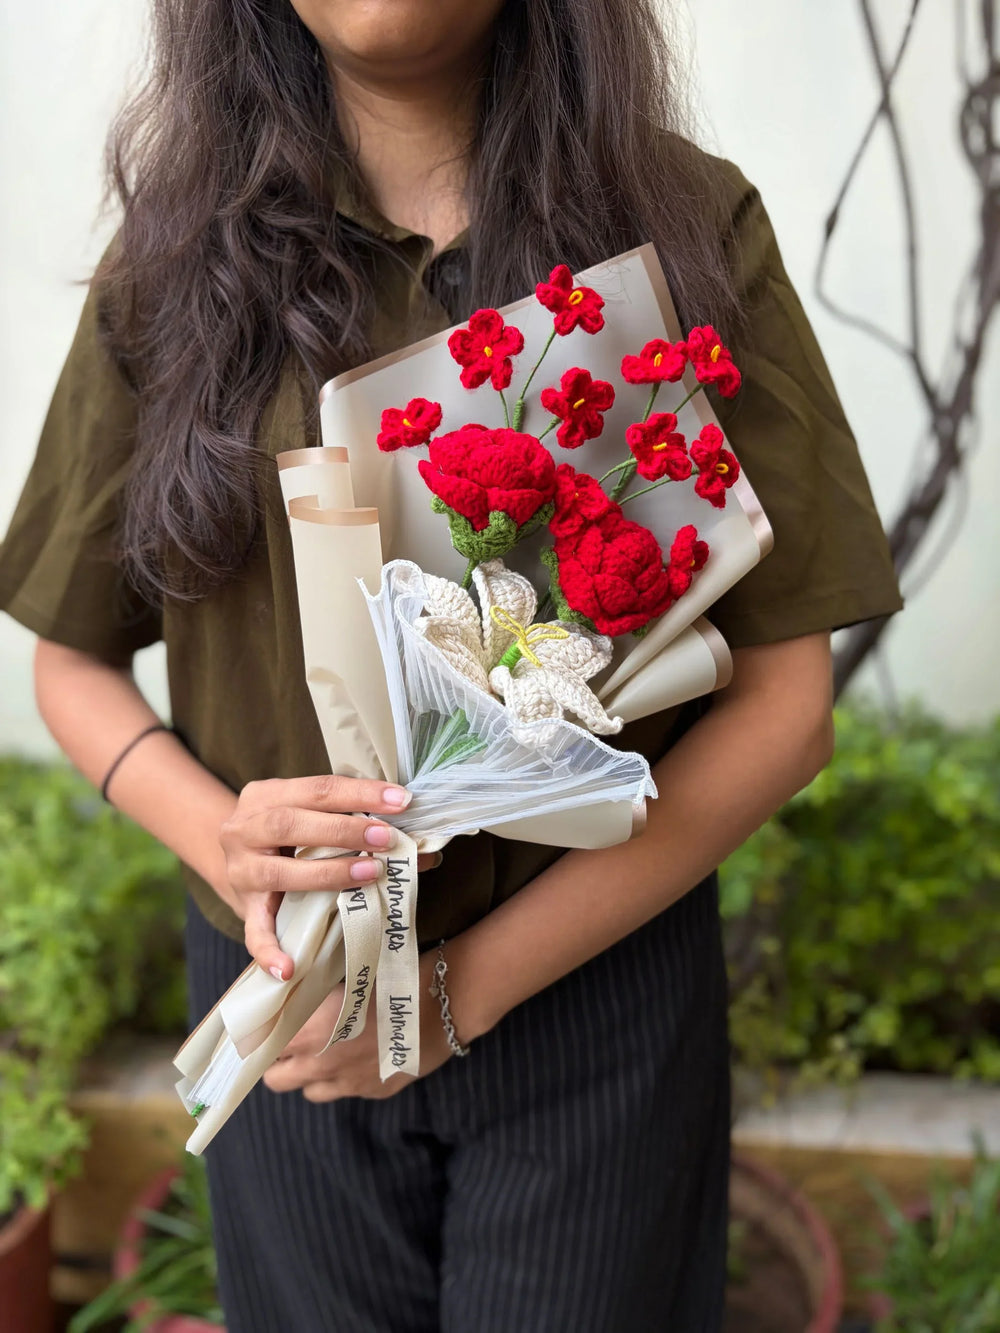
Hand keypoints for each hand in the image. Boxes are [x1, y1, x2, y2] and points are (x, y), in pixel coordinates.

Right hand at [219, 774, 432, 979]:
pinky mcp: (242, 909)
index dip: (360, 793)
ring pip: (278, 872)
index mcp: (265, 795)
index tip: (400, 801)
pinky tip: (290, 967)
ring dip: (327, 873)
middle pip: (290, 824)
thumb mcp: (311, 815)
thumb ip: (356, 821)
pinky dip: (270, 950)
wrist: (236, 860)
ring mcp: (240, 871)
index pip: (317, 788)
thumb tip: (420, 845)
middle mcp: (244, 829)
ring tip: (369, 873)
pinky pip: (254, 932)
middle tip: (385, 838)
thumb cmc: (288, 834)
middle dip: (342, 830)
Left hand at [262, 948, 455, 1100]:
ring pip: (309, 1091)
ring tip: (323, 1051)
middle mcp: (322, 1064)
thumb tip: (289, 990)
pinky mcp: (372, 1091)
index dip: (260, 1038)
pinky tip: (359, 1055)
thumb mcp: (343, 979)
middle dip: (279, 1062)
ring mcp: (347, 1083)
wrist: (438, 1003)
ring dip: (309, 1074)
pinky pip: (345, 1091)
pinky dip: (343, 1078)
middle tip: (291, 1041)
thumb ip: (311, 993)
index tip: (263, 1028)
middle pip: (276, 1080)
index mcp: (309, 1032)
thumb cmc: (391, 978)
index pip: (262, 1046)